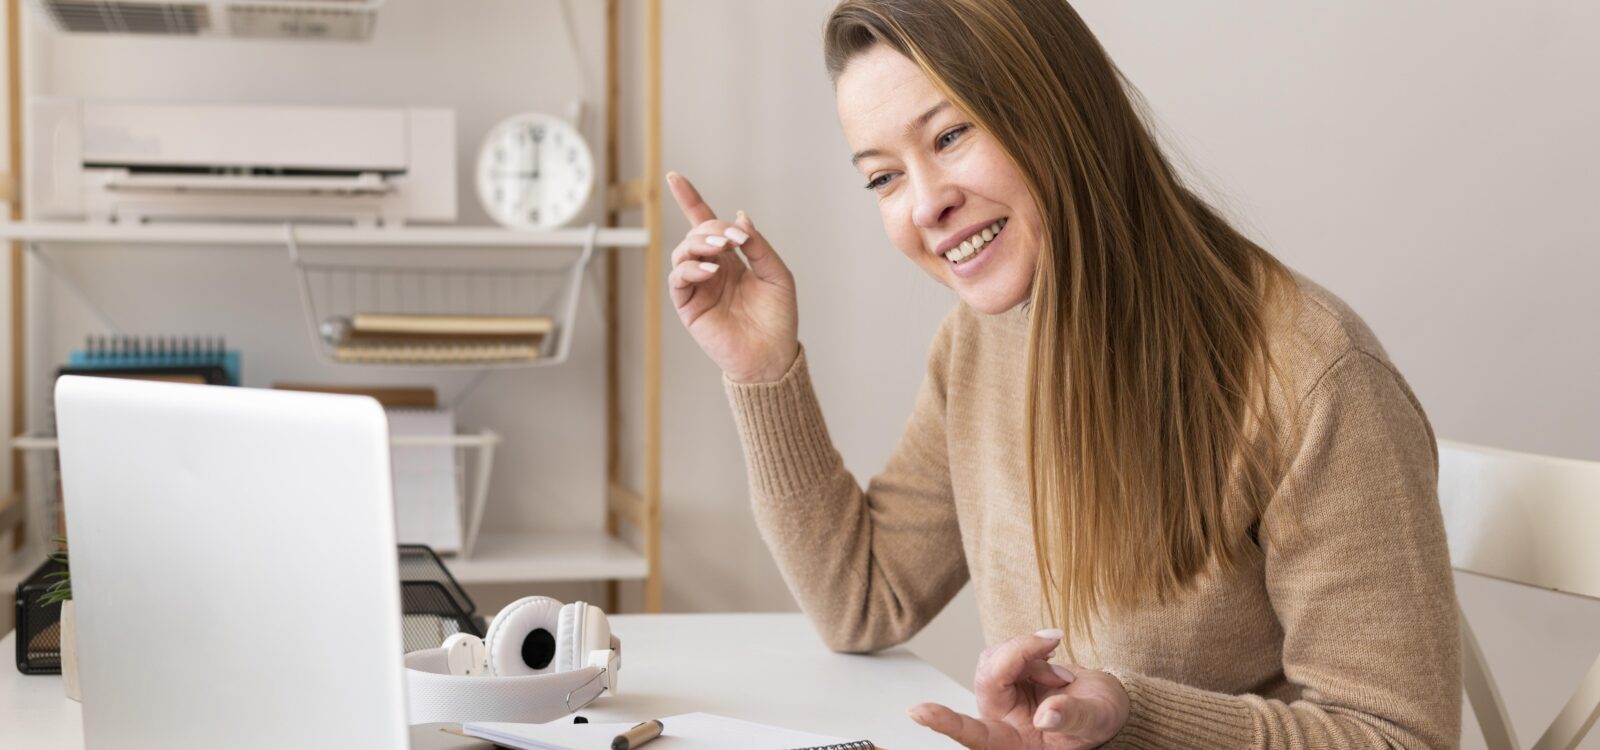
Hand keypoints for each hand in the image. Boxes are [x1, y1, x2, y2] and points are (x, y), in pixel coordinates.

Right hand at [665, 172, 799, 383]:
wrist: (772, 355)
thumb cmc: (778, 318)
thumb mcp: (776, 273)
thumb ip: (758, 245)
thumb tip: (740, 216)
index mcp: (731, 259)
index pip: (704, 224)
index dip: (689, 200)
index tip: (674, 177)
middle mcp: (711, 269)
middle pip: (696, 233)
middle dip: (712, 229)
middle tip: (734, 240)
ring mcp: (698, 286)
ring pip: (682, 251)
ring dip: (700, 244)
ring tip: (721, 251)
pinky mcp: (688, 305)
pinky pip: (678, 278)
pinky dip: (691, 268)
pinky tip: (710, 270)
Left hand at [909, 630, 1129, 748]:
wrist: (1103, 700)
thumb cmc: (1098, 718)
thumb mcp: (1095, 721)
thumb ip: (1071, 717)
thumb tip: (1046, 715)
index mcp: (1015, 744)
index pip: (975, 737)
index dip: (947, 723)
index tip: (918, 711)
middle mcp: (1000, 721)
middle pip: (987, 680)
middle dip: (1018, 655)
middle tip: (1052, 642)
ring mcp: (1000, 696)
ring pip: (992, 660)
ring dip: (1028, 651)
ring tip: (1061, 669)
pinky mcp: (1004, 674)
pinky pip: (1003, 650)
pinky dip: (1030, 646)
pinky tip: (1050, 655)